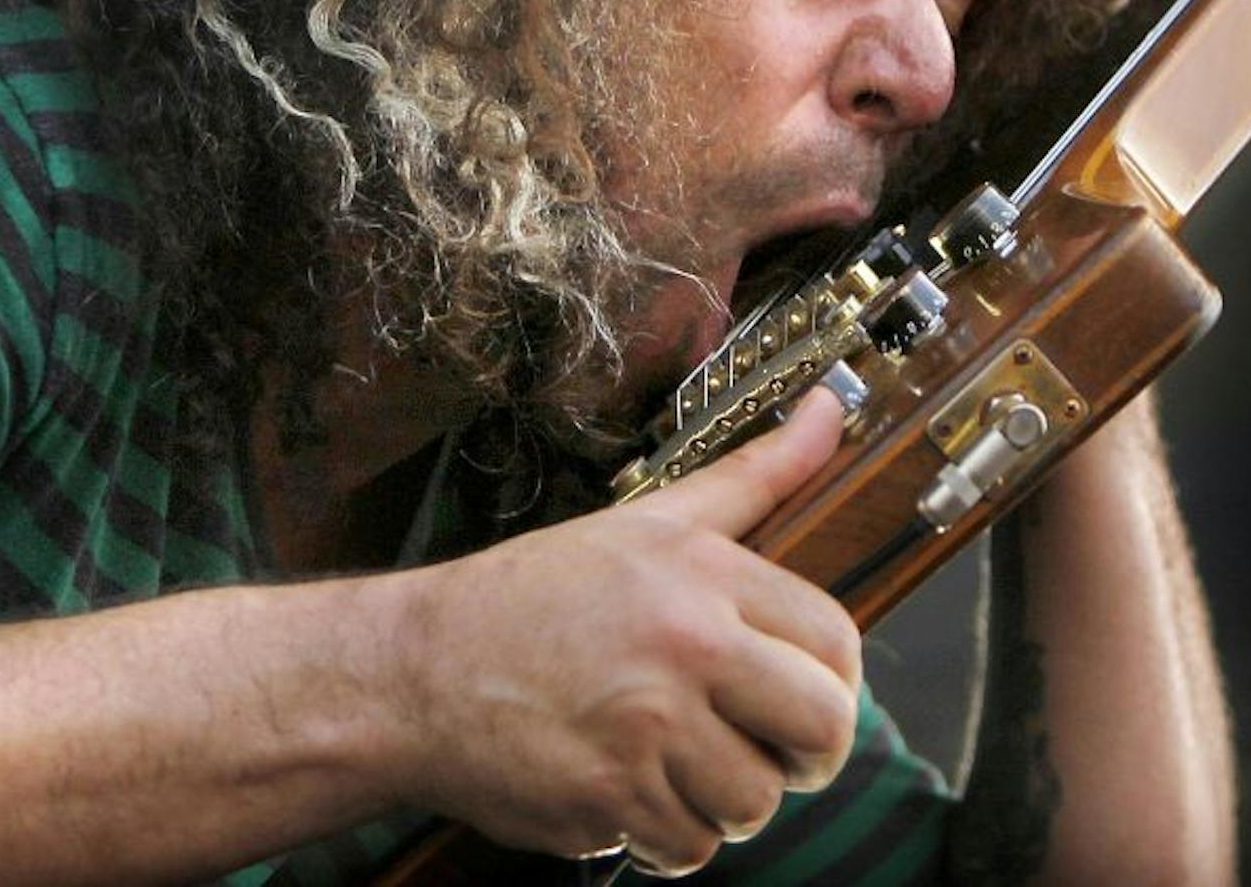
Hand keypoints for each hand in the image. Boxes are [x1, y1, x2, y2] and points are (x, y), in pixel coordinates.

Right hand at [384, 387, 860, 876]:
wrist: (416, 671)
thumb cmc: (534, 596)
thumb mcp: (648, 520)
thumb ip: (755, 474)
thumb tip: (829, 407)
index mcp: (702, 573)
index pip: (834, 644)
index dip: (830, 682)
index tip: (797, 696)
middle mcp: (682, 646)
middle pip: (822, 732)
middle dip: (804, 755)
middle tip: (763, 748)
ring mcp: (646, 728)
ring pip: (756, 802)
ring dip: (722, 799)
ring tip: (671, 761)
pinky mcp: (609, 798)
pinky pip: (690, 847)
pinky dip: (666, 836)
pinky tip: (629, 791)